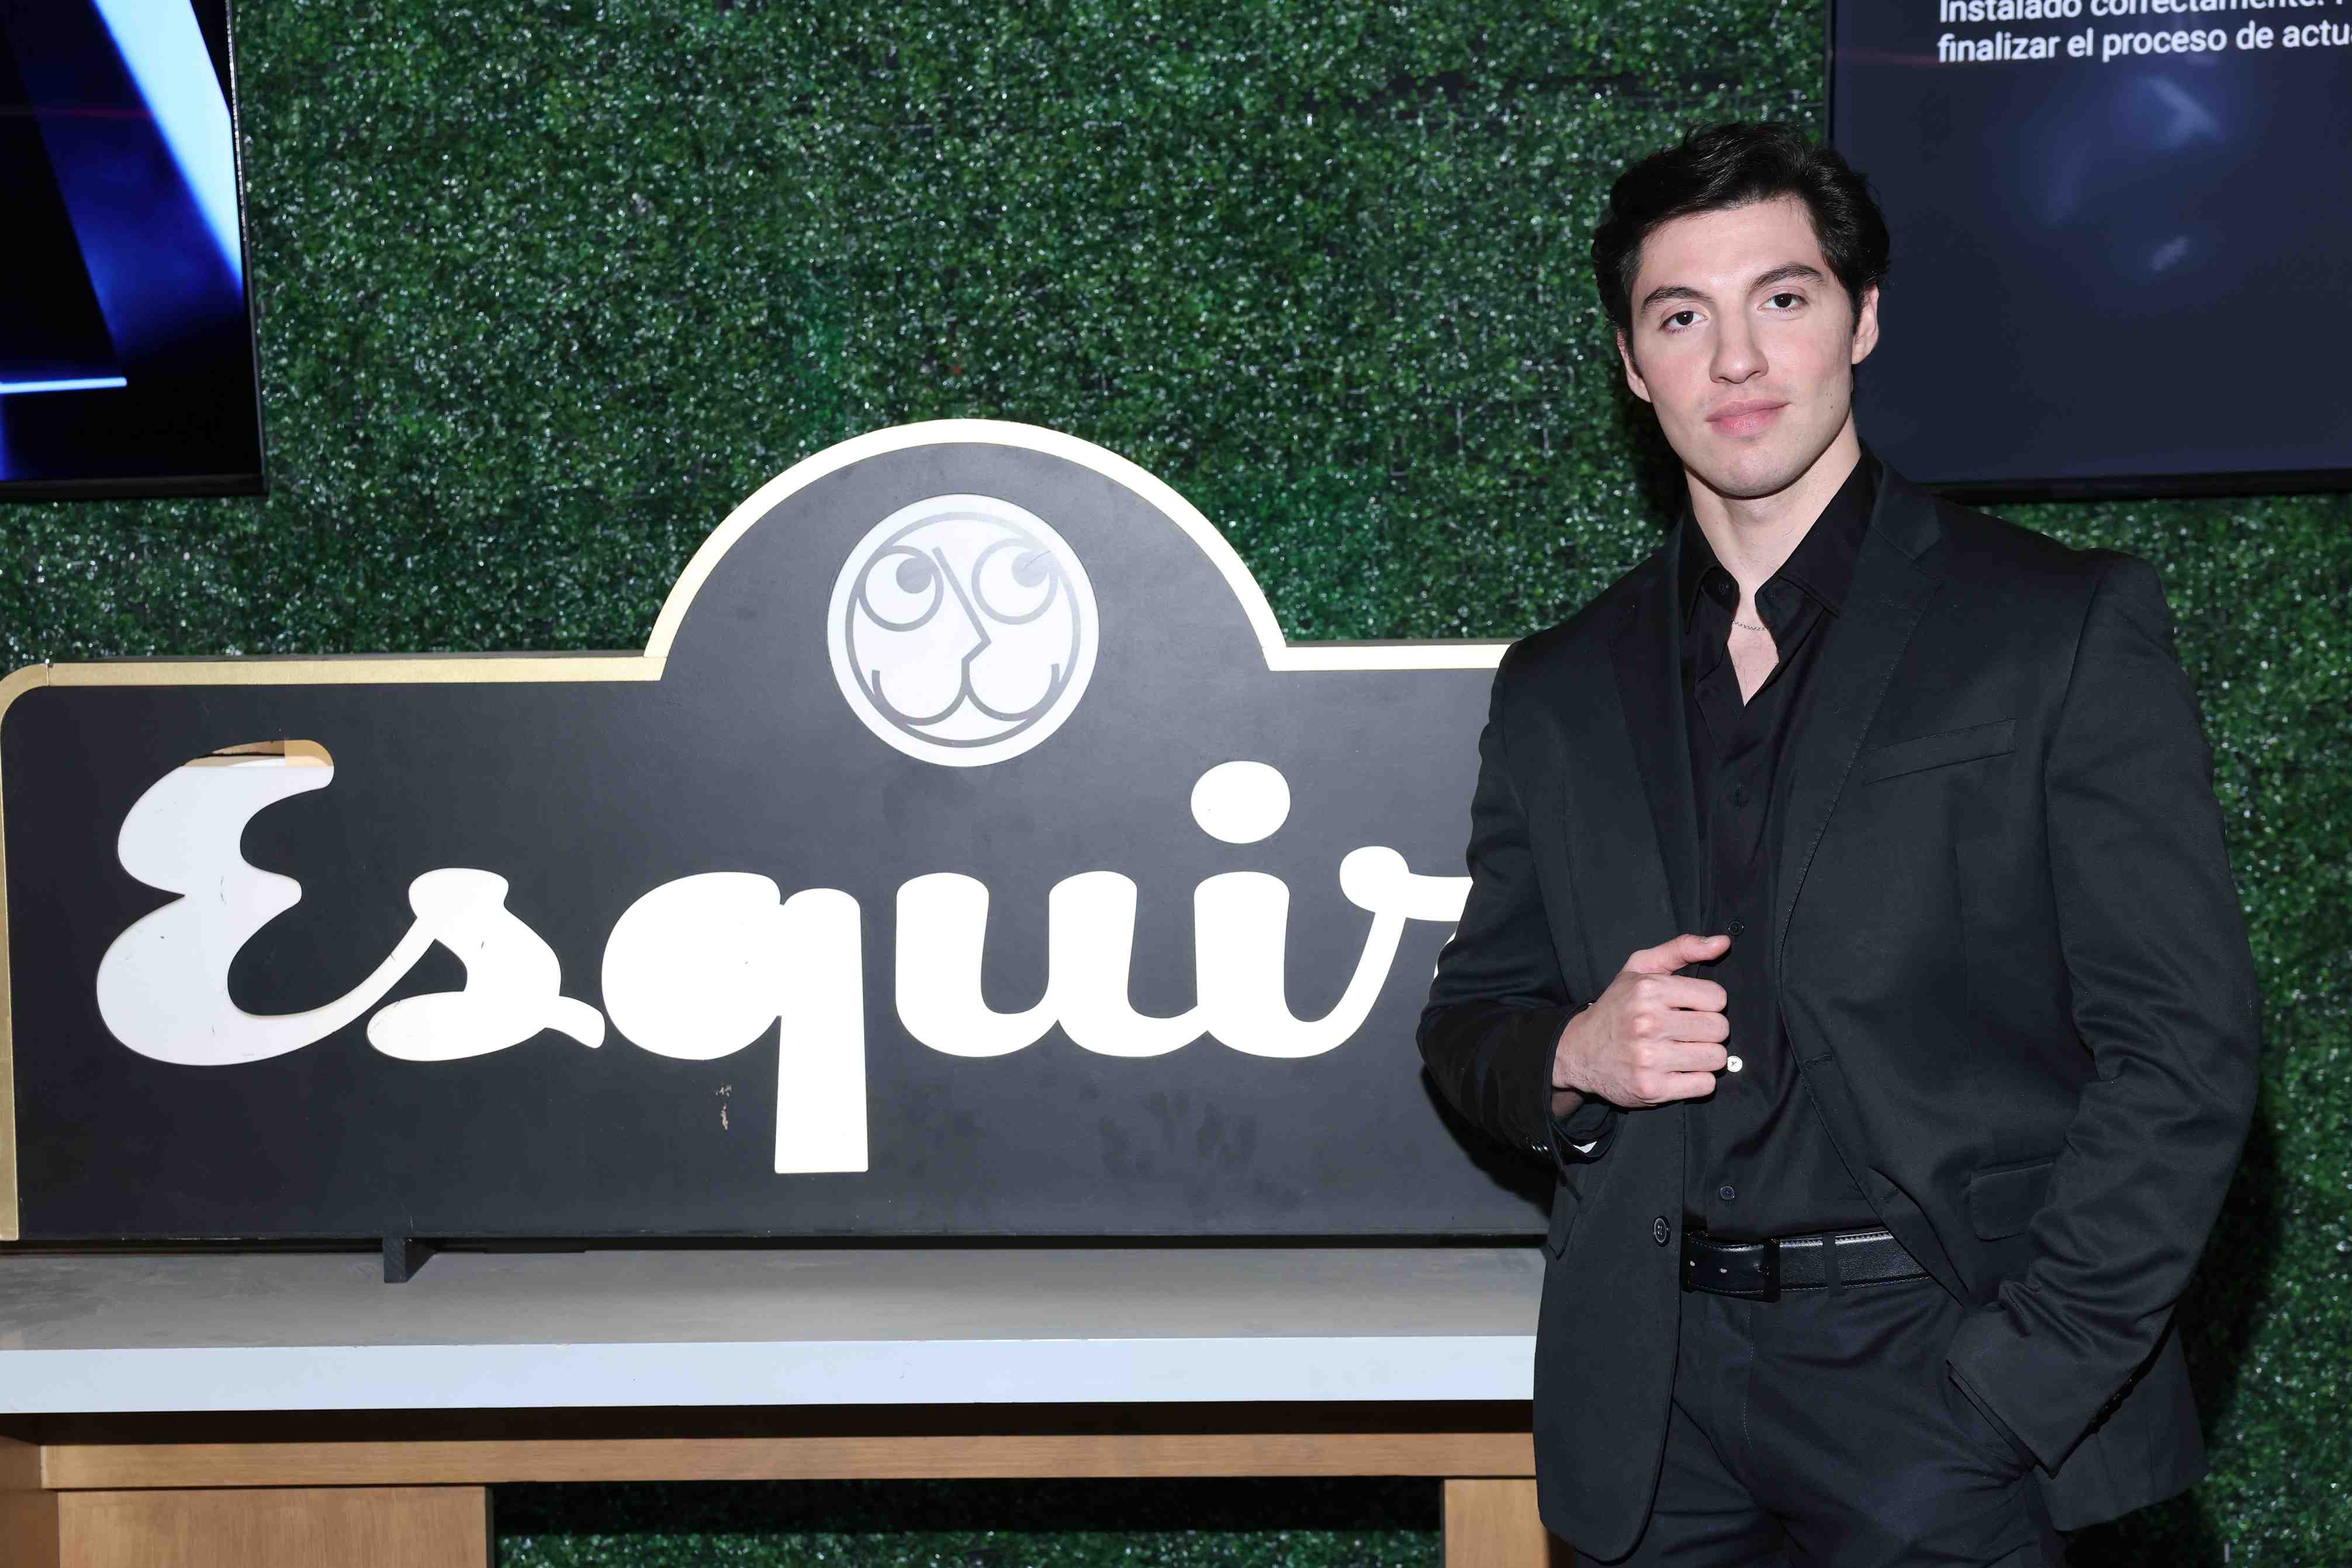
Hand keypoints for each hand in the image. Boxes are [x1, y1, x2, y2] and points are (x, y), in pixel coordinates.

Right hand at [1550, 933, 1730, 1106]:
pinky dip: (1697, 1080)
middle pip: (1719, 1029)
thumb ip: (1682, 949)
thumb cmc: (1617, 1008)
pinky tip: (1678, 1071)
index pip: (1717, 998)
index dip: (1708, 1004)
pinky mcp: (1652, 1089)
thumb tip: (1723, 942)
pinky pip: (1705, 1085)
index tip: (1690, 1008)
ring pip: (1716, 1058)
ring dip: (1705, 1057)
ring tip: (1684, 1051)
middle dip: (1709, 1031)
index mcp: (1648, 989)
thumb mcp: (1641, 968)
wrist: (1579, 1052)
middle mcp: (1647, 1023)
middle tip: (1687, 1032)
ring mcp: (1649, 1058)